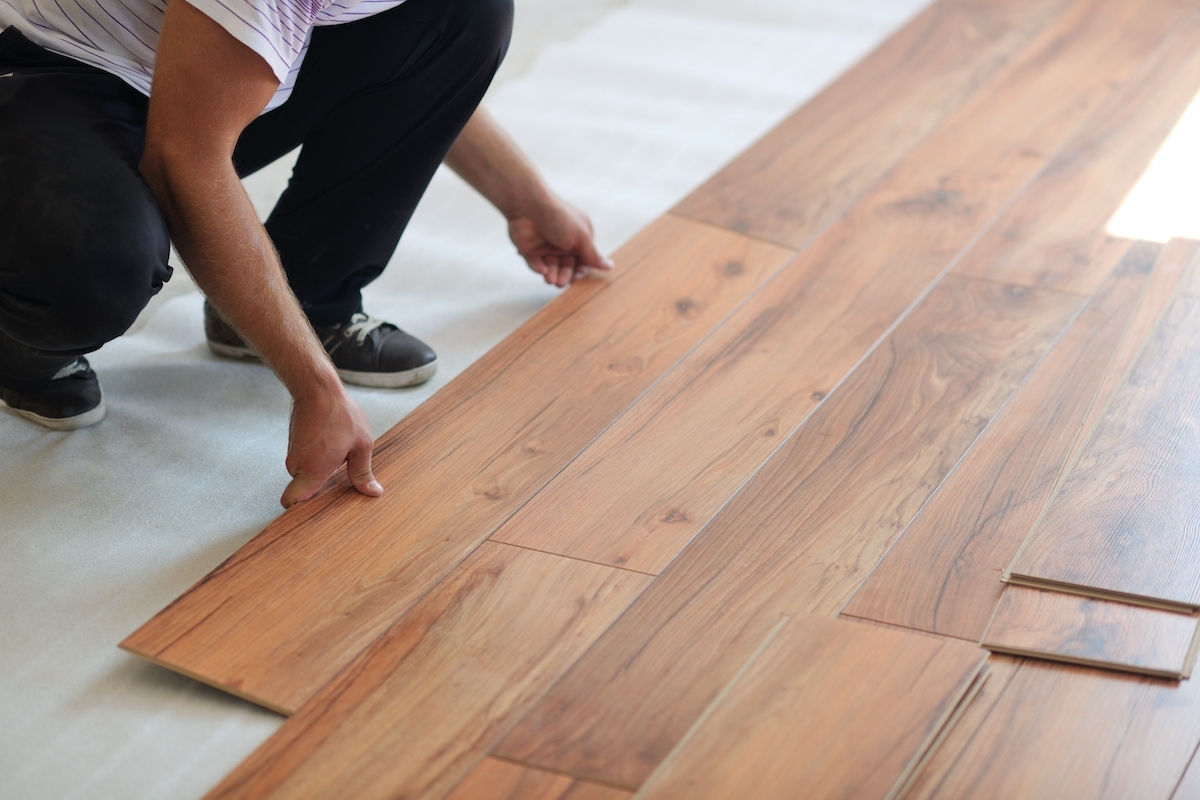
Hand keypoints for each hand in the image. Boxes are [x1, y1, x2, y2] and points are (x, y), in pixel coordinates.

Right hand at [280, 385, 381, 507]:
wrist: (318, 388)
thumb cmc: (339, 413)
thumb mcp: (361, 444)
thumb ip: (363, 472)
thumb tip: (372, 492)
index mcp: (313, 470)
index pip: (291, 502)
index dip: (299, 512)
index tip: (315, 515)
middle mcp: (298, 466)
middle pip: (304, 491)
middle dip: (321, 492)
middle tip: (342, 488)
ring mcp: (294, 456)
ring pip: (306, 476)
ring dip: (321, 473)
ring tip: (340, 462)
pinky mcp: (295, 447)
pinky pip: (306, 464)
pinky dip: (318, 462)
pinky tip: (333, 452)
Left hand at [508, 194, 613, 286]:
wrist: (528, 206)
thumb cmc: (558, 217)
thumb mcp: (581, 237)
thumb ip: (593, 255)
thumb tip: (610, 266)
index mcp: (578, 237)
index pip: (583, 260)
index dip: (580, 270)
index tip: (576, 277)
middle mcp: (563, 242)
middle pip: (567, 266)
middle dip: (565, 275)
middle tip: (561, 282)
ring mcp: (546, 245)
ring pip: (552, 267)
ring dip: (552, 274)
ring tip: (551, 279)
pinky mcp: (530, 249)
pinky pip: (536, 264)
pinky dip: (539, 268)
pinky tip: (542, 269)